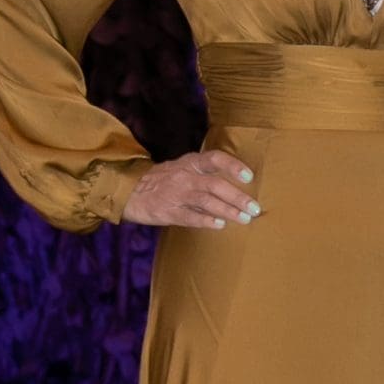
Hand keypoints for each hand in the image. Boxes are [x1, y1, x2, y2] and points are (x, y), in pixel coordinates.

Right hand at [121, 151, 258, 228]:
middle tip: (255, 208)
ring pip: (206, 201)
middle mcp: (184, 176)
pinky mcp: (168, 211)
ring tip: (244, 218)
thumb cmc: (163, 180)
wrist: (128, 191)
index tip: (249, 177)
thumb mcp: (182, 168)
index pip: (215, 158)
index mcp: (190, 163)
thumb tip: (237, 183)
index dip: (233, 166)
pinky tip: (220, 225)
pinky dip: (206, 221)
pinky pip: (190, 216)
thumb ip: (204, 172)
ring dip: (228, 211)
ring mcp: (176, 194)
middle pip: (215, 185)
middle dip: (238, 197)